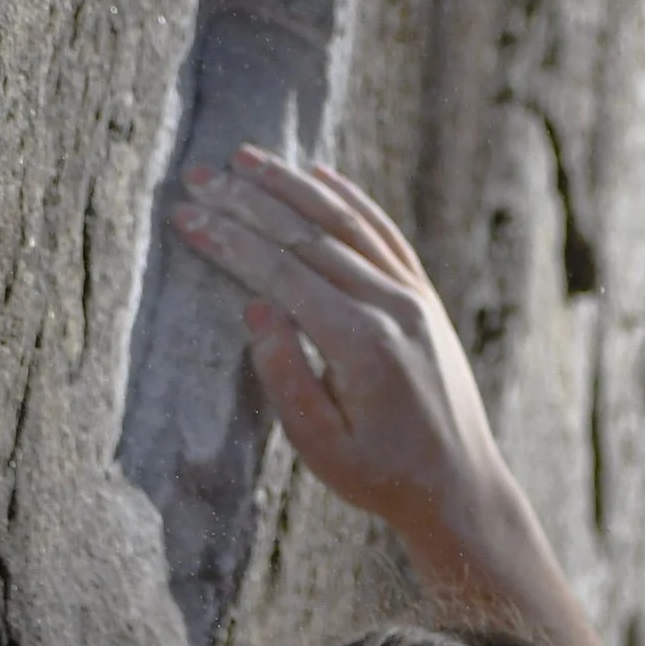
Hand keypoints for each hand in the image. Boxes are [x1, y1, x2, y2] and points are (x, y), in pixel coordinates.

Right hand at [170, 149, 514, 564]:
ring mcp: (414, 296)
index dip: (229, 241)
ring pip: (347, 223)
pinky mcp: (424, 298)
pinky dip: (350, 199)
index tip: (186, 217)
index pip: (282, 273)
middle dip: (247, 201)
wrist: (458, 487)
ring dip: (292, 186)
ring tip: (245, 158)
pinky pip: (384, 234)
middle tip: (197, 176)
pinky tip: (319, 175)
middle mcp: (392, 306)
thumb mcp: (321, 449)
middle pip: (308, 236)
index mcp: (361, 343)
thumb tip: (256, 307)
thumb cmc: (381, 478)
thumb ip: (286, 378)